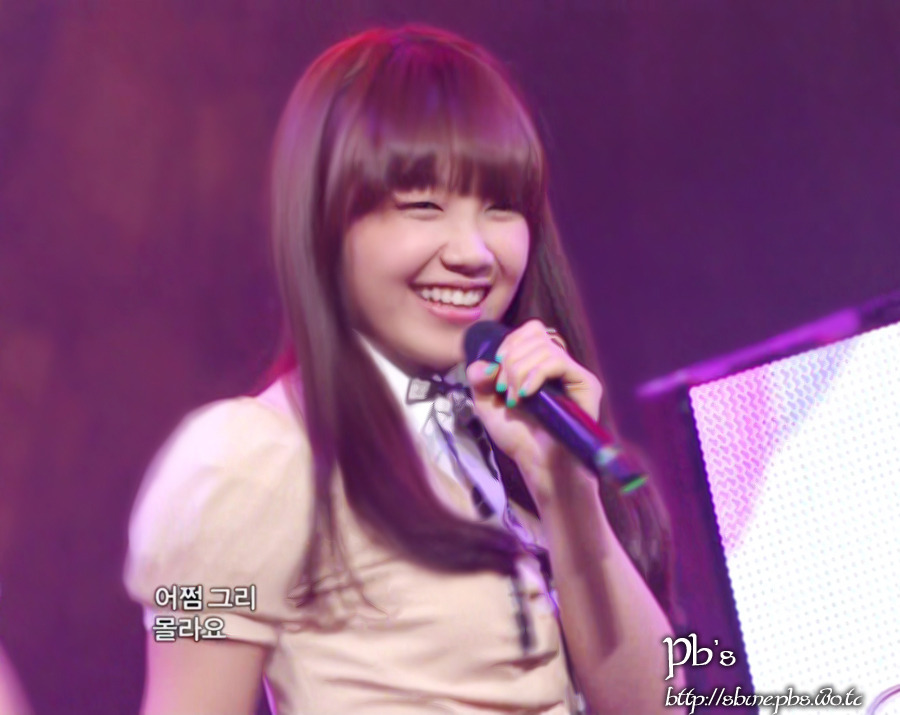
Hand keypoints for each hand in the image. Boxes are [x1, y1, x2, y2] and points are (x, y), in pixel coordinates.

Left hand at [465, 319, 603, 503]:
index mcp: (540, 364)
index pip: (530, 330)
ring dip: (519, 371)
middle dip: (510, 360)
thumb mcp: (487, 404)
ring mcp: (574, 374)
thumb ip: (479, 379)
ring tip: (515, 399)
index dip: (510, 342)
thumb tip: (485, 363)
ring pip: (544, 347)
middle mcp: (560, 365)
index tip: (496, 369)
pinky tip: (526, 395)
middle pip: (535, 334)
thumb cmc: (518, 437)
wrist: (538, 464)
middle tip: (504, 390)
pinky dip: (535, 374)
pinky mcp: (587, 384)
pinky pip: (558, 362)